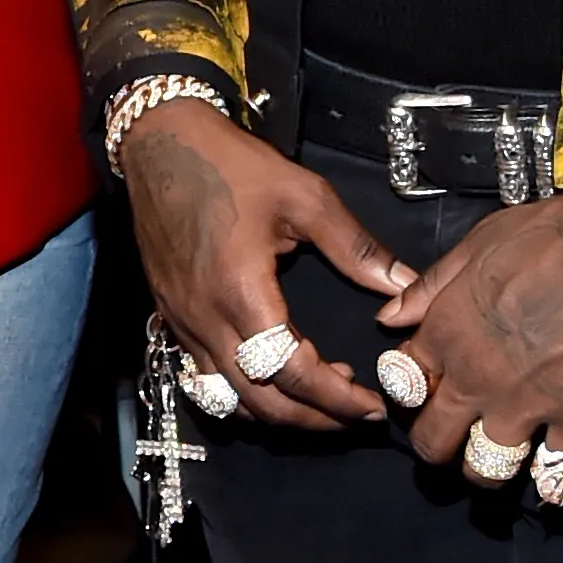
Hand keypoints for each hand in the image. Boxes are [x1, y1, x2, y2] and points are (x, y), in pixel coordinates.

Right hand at [121, 103, 415, 430]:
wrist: (160, 143)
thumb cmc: (231, 164)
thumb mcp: (303, 195)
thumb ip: (354, 245)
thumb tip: (401, 284)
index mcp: (242, 293)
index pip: (293, 373)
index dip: (337, 399)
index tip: (372, 406)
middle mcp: (206, 321)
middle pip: (262, 403)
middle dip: (314, 418)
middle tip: (355, 413)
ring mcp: (183, 323)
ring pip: (229, 399)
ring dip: (279, 411)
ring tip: (321, 395)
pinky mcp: (172, 316)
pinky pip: (206, 378)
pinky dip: (245, 392)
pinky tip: (273, 372)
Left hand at [380, 162, 562, 485]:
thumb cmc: (559, 233)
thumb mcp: (483, 242)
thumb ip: (432, 285)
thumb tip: (390, 317)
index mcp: (449, 329)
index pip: (401, 384)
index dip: (410, 389)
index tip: (428, 387)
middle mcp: (478, 377)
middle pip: (432, 443)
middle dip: (436, 444)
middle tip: (454, 435)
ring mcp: (528, 406)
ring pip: (484, 472)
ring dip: (486, 469)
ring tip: (500, 454)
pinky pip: (553, 478)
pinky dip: (552, 479)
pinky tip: (557, 464)